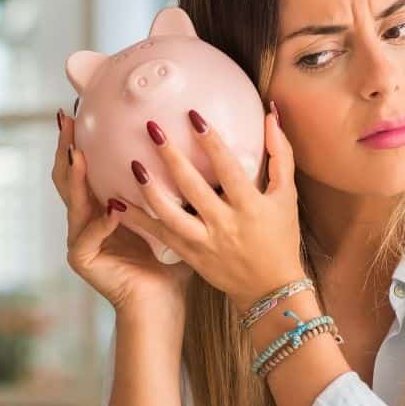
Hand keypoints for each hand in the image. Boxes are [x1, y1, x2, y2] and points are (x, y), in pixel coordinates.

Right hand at [51, 103, 195, 318]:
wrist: (162, 304)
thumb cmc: (171, 261)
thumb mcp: (171, 214)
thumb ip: (171, 185)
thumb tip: (195, 147)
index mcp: (103, 206)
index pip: (86, 166)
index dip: (80, 139)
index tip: (80, 108)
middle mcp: (86, 219)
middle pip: (67, 177)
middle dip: (65, 147)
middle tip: (66, 119)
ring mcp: (80, 239)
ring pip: (72, 201)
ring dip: (76, 176)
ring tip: (79, 154)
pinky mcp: (83, 260)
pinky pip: (88, 236)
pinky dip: (101, 222)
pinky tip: (113, 208)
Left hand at [116, 104, 302, 312]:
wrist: (271, 290)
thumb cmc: (281, 237)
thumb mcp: (287, 195)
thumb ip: (280, 154)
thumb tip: (272, 115)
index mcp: (249, 206)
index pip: (227, 168)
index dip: (210, 141)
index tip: (193, 116)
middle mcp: (224, 224)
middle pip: (192, 187)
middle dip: (171, 156)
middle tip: (152, 128)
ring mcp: (204, 242)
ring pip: (170, 214)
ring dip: (149, 189)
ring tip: (134, 165)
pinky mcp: (190, 254)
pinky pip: (159, 235)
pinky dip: (137, 220)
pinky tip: (117, 202)